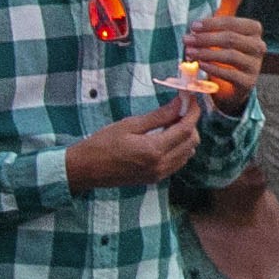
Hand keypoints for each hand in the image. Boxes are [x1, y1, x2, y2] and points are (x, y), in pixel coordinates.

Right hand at [64, 99, 201, 191]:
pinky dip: (179, 148)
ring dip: (185, 136)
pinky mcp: (155, 179)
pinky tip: (165, 138)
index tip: (192, 99)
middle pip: (191, 142)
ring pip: (187, 153)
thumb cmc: (102, 144)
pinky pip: (178, 162)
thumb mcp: (130, 125)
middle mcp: (161, 165)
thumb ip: (158, 116)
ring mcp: (159, 174)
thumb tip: (180, 103)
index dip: (193, 112)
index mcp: (154, 150)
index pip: (186, 129)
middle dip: (190, 123)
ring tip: (170, 123)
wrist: (85, 169)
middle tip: (179, 109)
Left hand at [183, 0, 265, 93]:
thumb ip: (231, 0)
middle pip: (231, 39)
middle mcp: (259, 47)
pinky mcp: (248, 83)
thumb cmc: (225, 48)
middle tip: (186, 40)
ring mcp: (255, 66)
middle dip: (205, 39)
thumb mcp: (226, 25)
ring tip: (188, 52)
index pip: (233, 23)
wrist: (229, 83)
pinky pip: (230, 74)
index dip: (212, 23)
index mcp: (254, 30)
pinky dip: (212, 68)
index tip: (193, 26)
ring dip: (206, 53)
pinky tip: (199, 64)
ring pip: (230, 56)